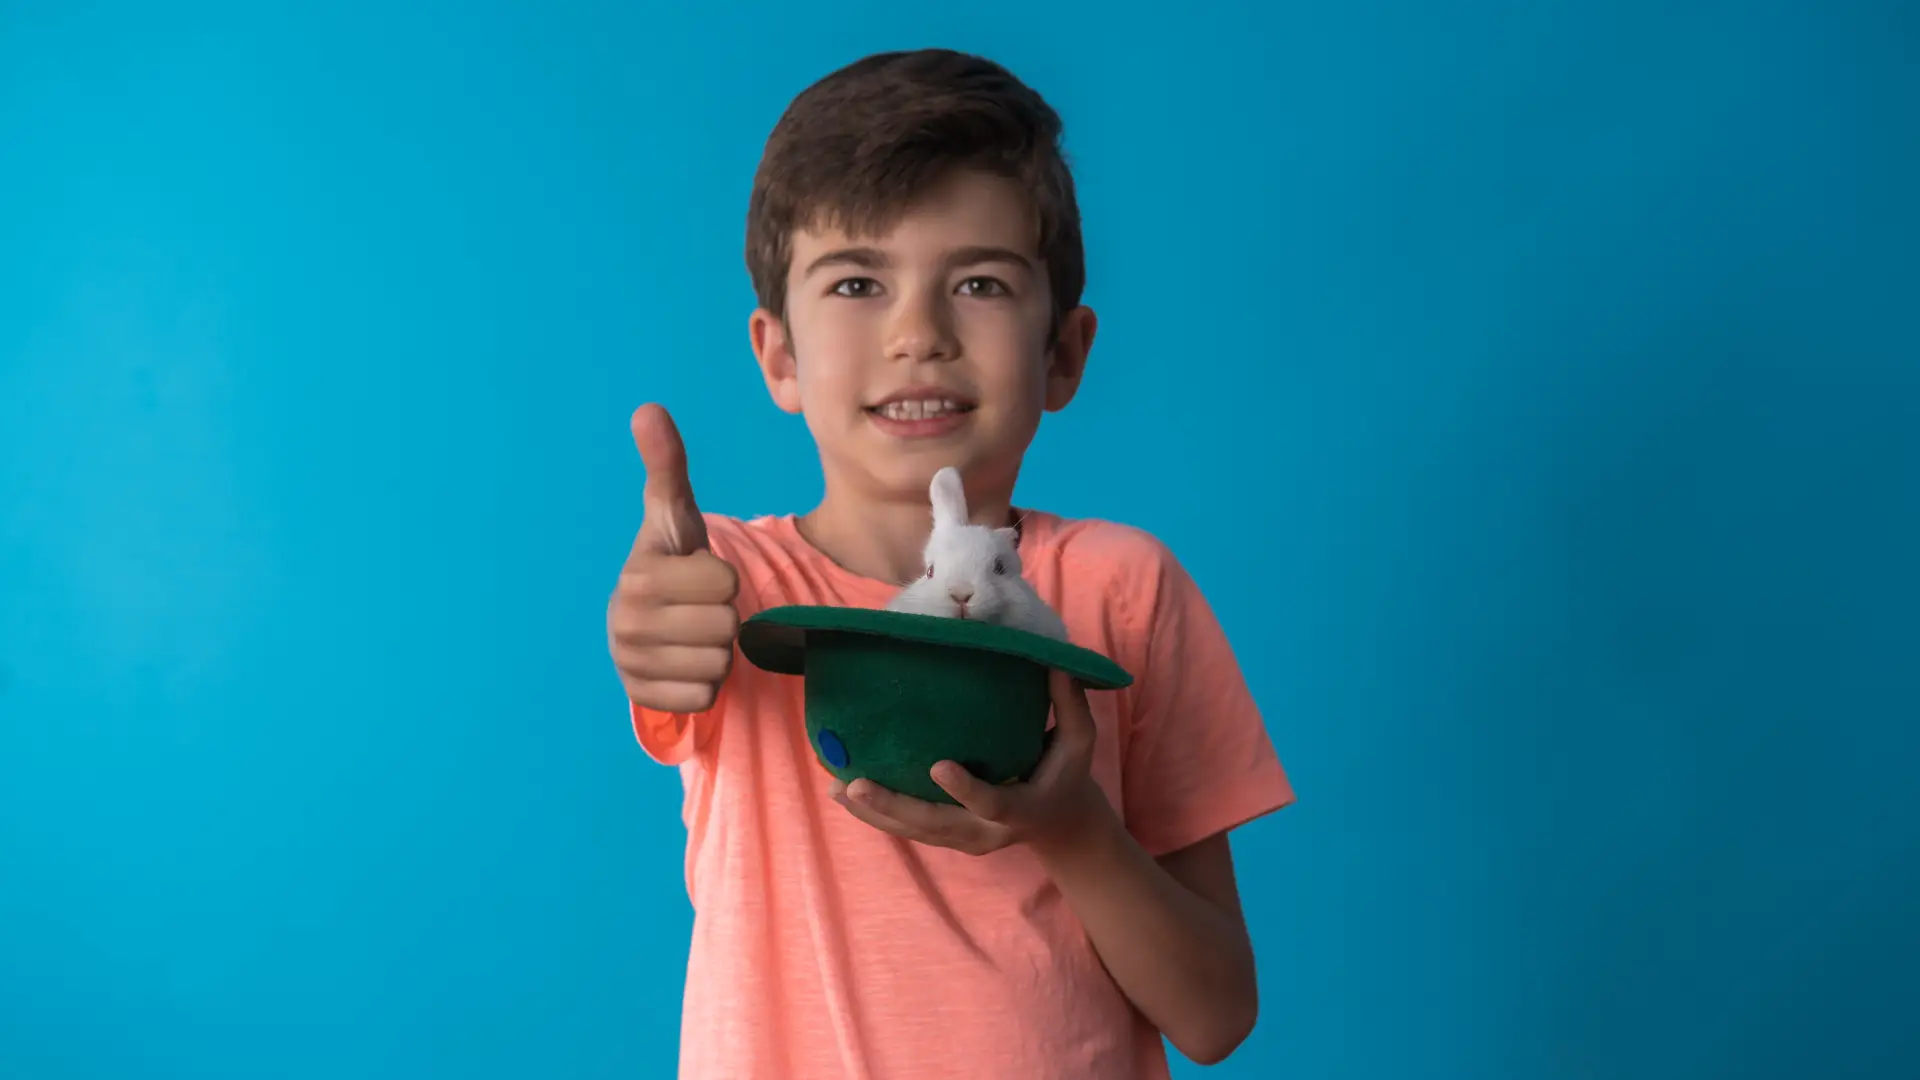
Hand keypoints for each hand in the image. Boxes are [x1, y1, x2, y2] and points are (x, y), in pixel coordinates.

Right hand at [607, 403, 739, 713]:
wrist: (653, 622)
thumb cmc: (673, 563)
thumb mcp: (676, 515)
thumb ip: (667, 466)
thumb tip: (649, 409)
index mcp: (637, 575)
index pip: (724, 581)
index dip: (724, 577)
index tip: (698, 575)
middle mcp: (624, 622)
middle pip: (726, 626)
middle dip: (723, 617)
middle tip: (699, 609)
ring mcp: (630, 665)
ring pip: (719, 663)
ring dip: (717, 651)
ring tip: (692, 634)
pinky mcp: (644, 699)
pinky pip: (706, 696)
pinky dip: (706, 683)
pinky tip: (686, 664)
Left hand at [830, 669, 1112, 856]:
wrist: (1060, 823)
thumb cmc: (1067, 774)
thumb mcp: (1080, 743)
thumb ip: (1068, 705)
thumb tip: (1053, 659)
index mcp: (1022, 809)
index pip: (991, 803)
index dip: (965, 789)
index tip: (937, 766)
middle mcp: (987, 833)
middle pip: (936, 826)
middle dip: (894, 808)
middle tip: (857, 784)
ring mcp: (964, 839)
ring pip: (914, 832)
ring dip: (874, 813)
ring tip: (838, 788)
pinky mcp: (947, 838)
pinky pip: (908, 829)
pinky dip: (876, 814)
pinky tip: (844, 794)